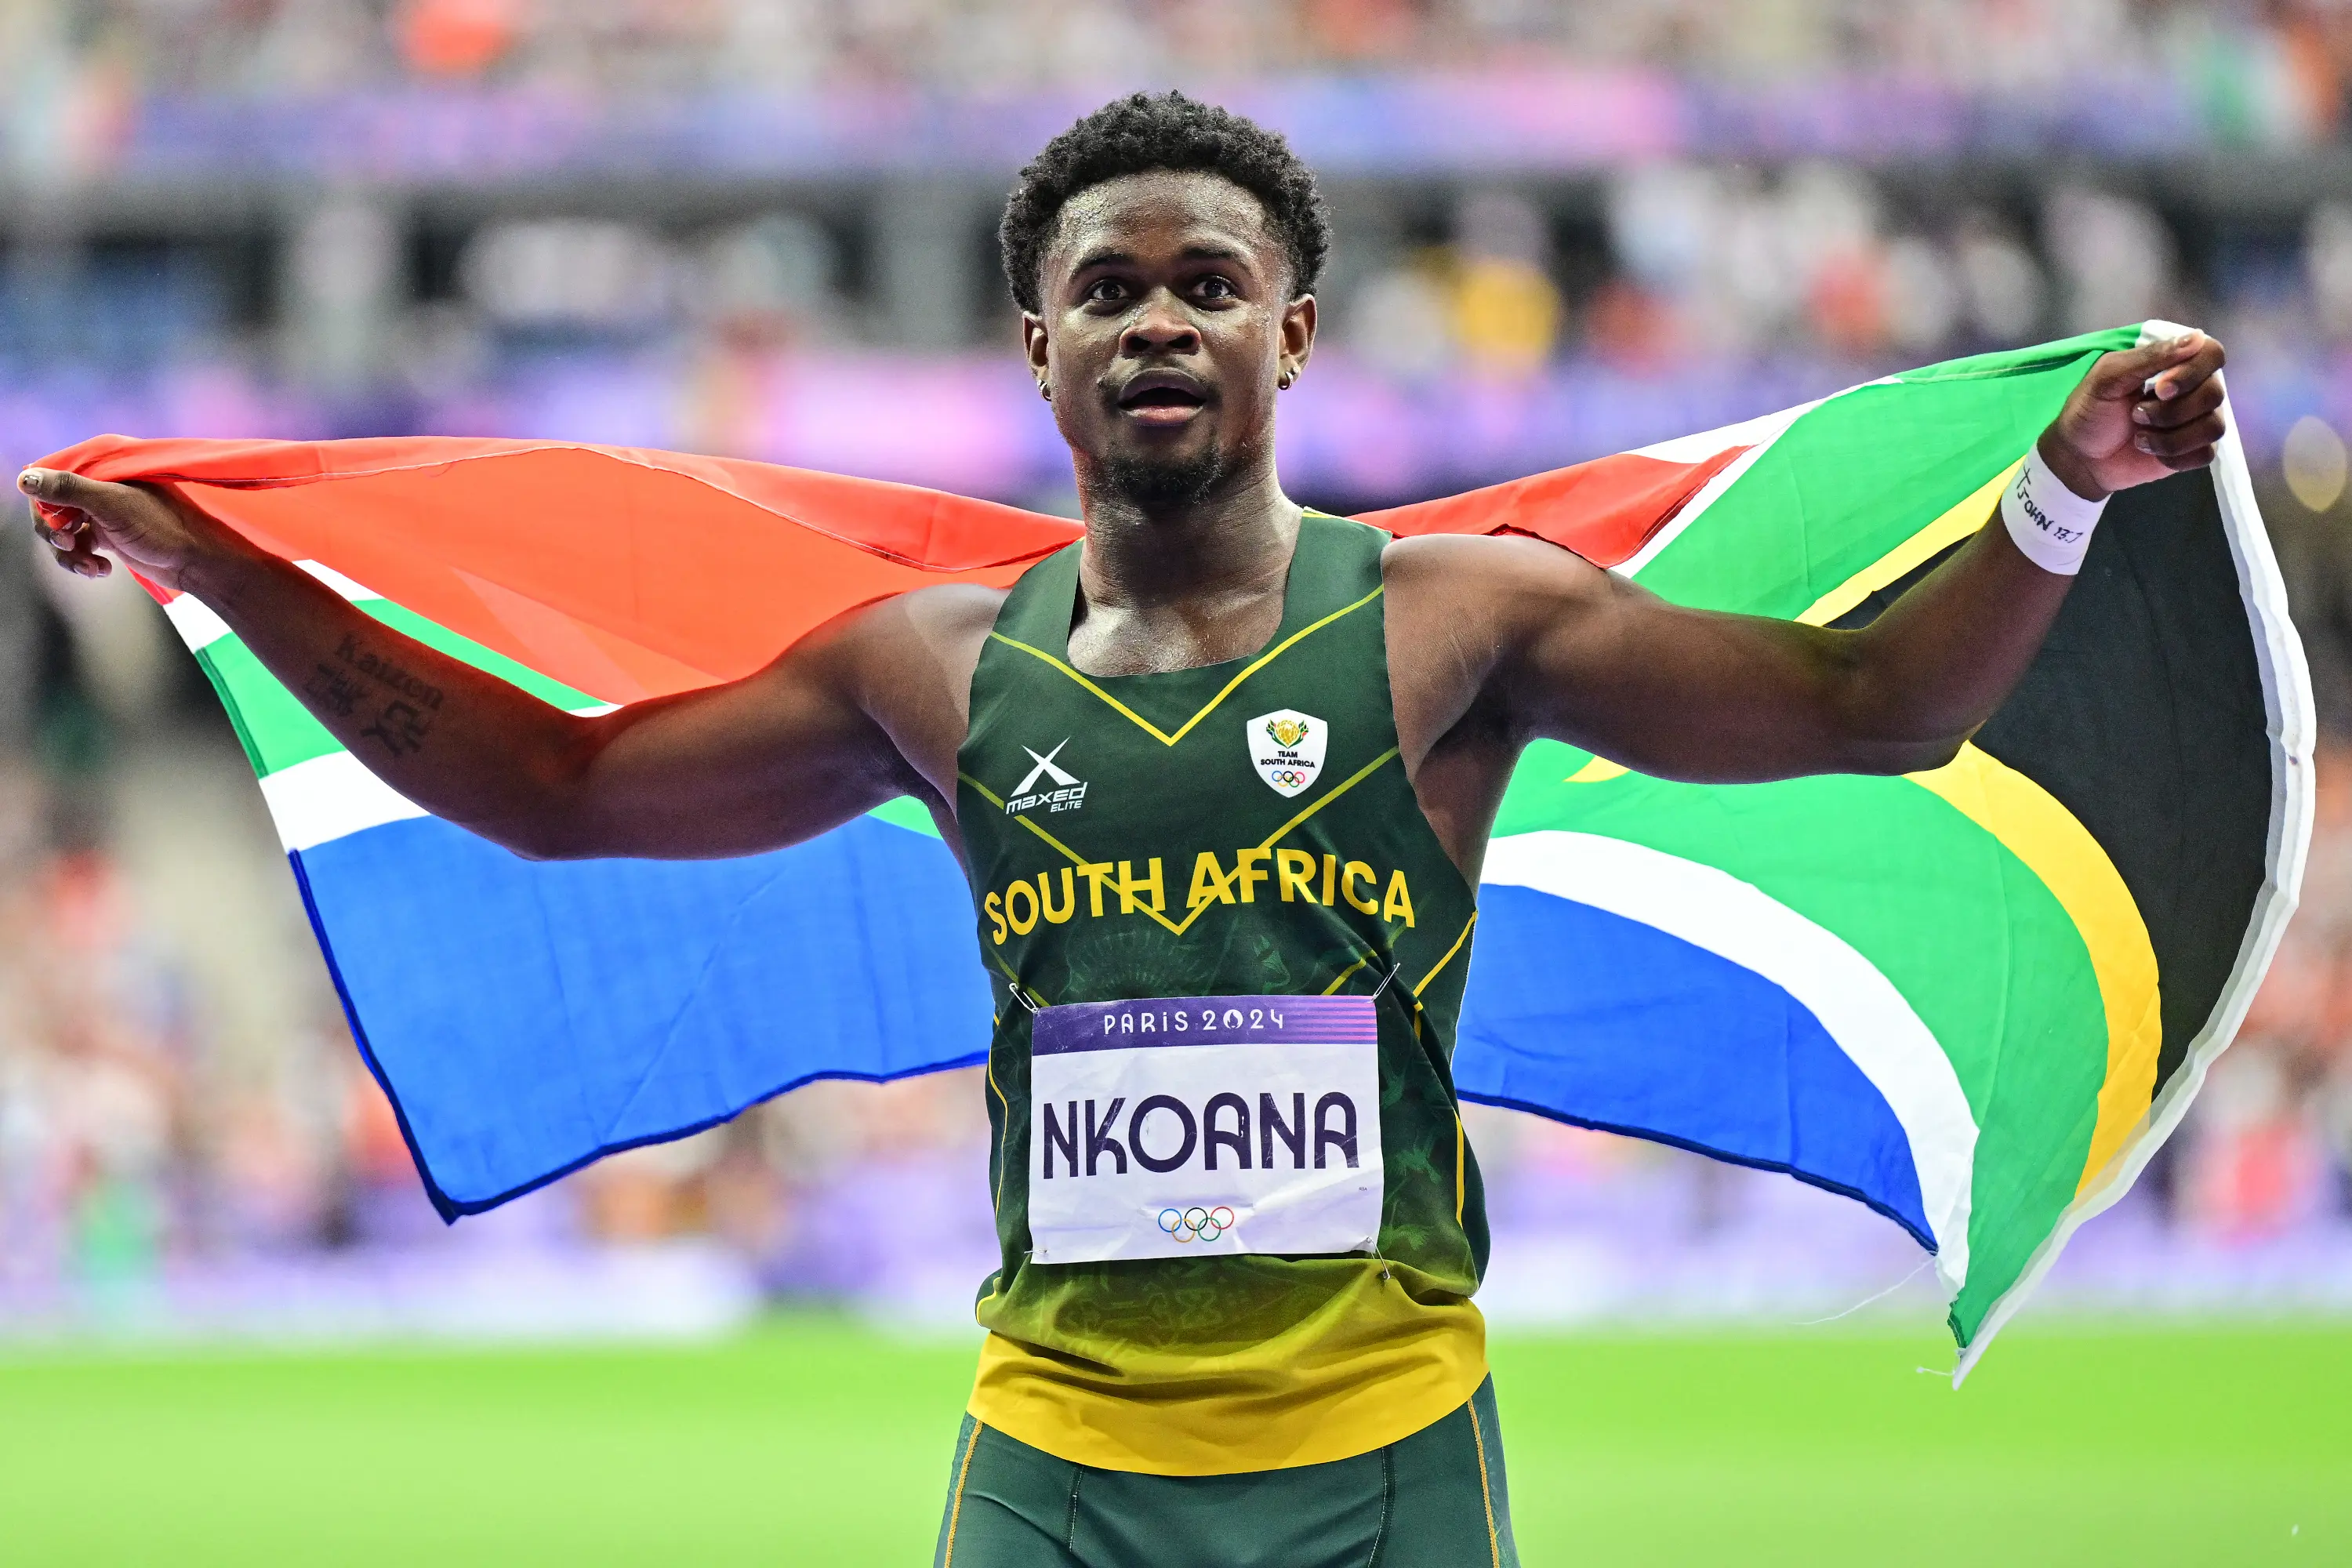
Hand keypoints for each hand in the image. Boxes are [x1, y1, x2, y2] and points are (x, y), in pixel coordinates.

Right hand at [16, 468, 241, 593]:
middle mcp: (99, 487)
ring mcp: (102, 512)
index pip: (50, 478)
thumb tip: (24, 478)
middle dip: (54, 532)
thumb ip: (70, 489)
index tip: (59, 525)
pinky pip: (76, 547)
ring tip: (91, 566)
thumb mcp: (113, 505)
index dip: (45, 503)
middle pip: (50, 508)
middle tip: (69, 544)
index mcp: (102, 469)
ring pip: (61, 531)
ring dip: (68, 553)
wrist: (197, 562)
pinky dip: (81, 561)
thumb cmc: (163, 527)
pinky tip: (101, 571)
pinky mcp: (107, 536)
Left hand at [2038, 330, 2227, 500]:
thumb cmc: (2090, 410)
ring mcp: (2197, 421)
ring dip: (2169, 437)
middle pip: (2215, 394)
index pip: (2212, 354)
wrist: (2079, 457)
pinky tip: (2150, 452)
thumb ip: (2149, 356)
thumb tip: (2197, 338)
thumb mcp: (2108, 376)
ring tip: (2138, 436)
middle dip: (2170, 410)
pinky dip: (2173, 456)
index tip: (2160, 387)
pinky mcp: (2193, 451)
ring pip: (2212, 427)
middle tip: (2135, 415)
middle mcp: (2194, 389)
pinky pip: (2205, 454)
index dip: (2192, 372)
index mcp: (2176, 363)